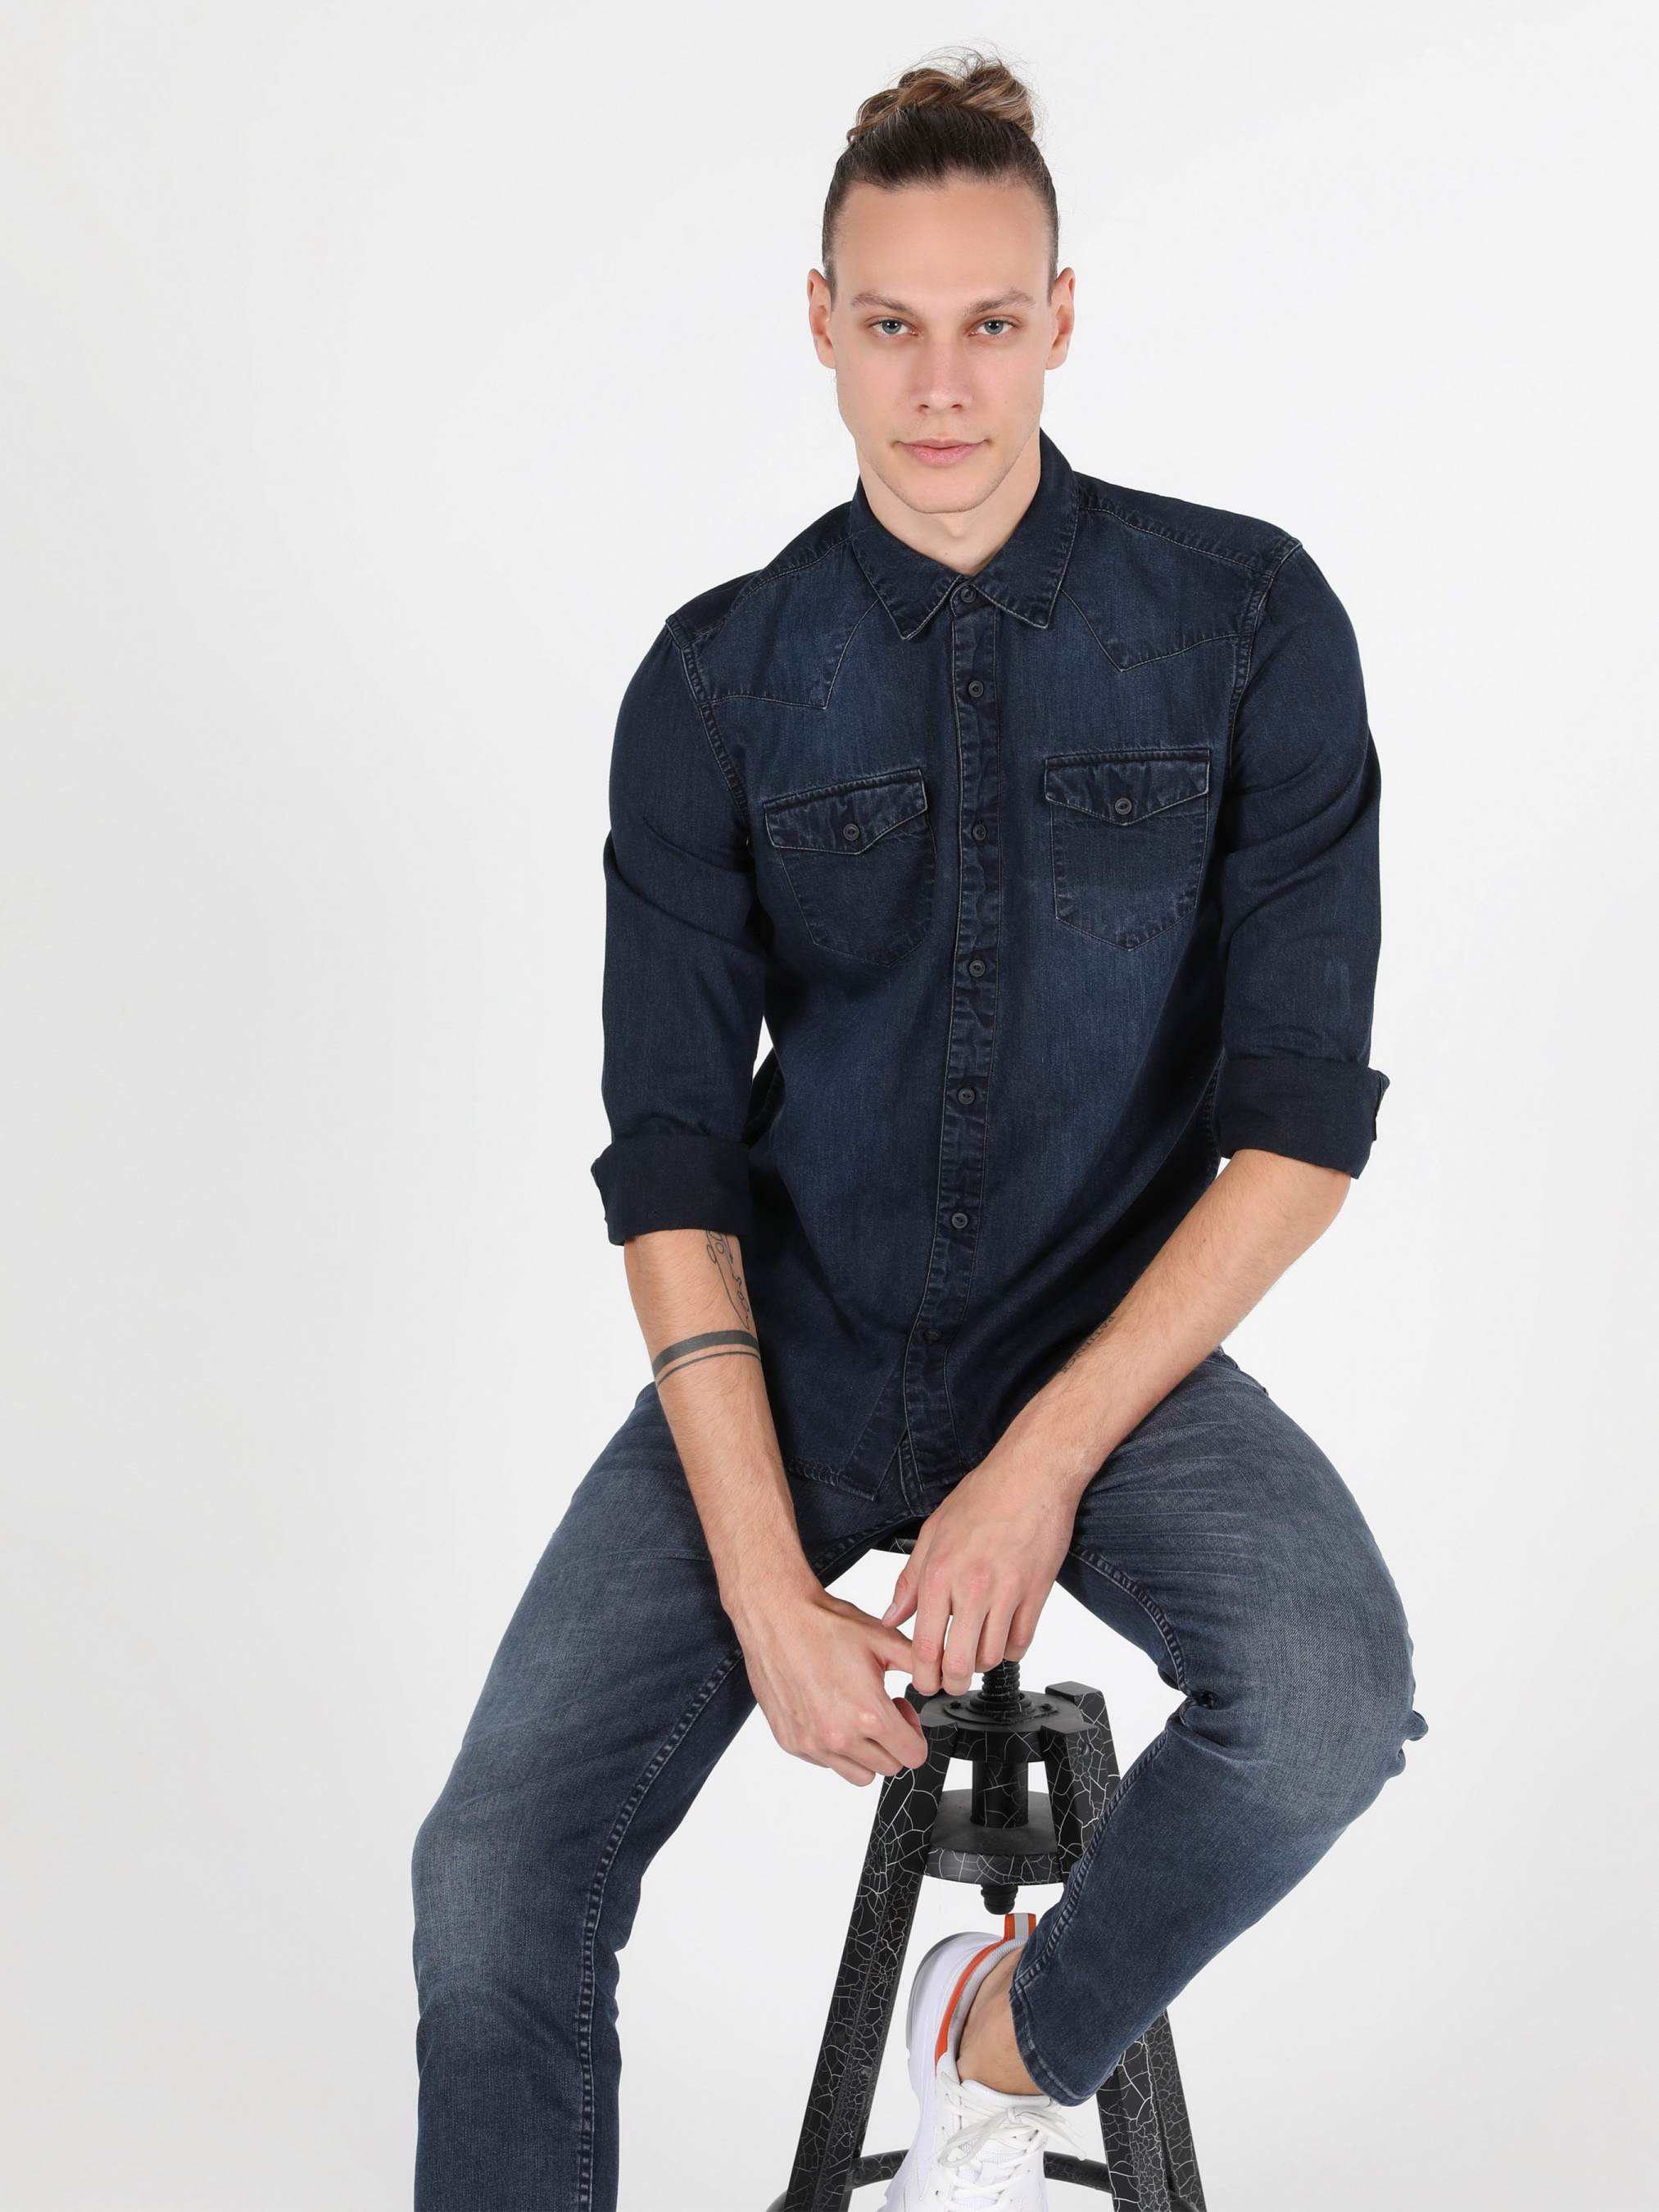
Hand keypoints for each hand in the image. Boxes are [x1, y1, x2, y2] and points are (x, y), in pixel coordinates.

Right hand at [736, 1584, 927, 1785]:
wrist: (777, 1618)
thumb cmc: (824, 1626)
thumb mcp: (884, 1640)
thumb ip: (920, 1665)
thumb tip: (942, 1678)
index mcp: (868, 1714)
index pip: (913, 1755)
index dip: (915, 1733)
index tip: (904, 1713)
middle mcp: (840, 1736)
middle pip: (889, 1767)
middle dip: (892, 1741)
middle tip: (881, 1709)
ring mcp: (813, 1744)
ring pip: (859, 1774)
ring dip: (866, 1751)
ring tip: (856, 1715)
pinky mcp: (791, 1743)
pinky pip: (826, 1763)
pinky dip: (834, 1747)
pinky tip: (830, 1712)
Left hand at [882, 1450, 1079, 1696]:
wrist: (1032, 1475)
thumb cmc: (983, 1496)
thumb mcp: (932, 1533)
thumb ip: (909, 1581)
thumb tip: (892, 1617)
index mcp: (940, 1573)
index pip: (926, 1645)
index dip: (923, 1675)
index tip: (923, 1683)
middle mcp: (973, 1587)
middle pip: (960, 1663)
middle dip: (951, 1683)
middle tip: (949, 1682)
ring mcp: (1008, 1593)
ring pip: (993, 1657)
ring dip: (981, 1664)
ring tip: (974, 1654)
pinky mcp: (1037, 1593)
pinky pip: (1022, 1642)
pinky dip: (1011, 1649)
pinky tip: (1002, 1637)